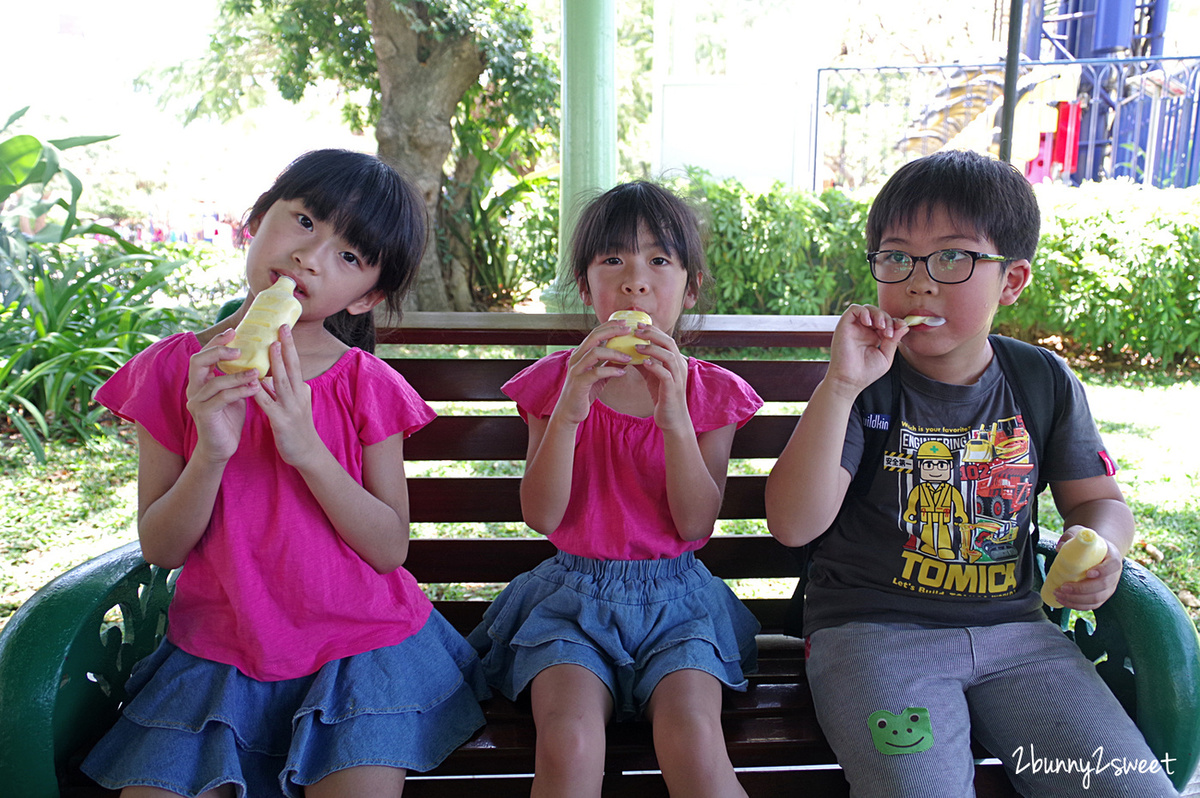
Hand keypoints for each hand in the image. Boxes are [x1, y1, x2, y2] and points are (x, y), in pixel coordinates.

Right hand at [185, 328, 260, 462]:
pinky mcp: (204, 414)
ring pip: (214, 381)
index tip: (233, 332)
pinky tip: (254, 388)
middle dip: (218, 351)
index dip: (216, 342)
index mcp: (201, 381)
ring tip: (257, 372)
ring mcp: (196, 402)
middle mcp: (194, 389)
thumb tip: (256, 357)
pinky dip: (240, 391)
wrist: (222, 447)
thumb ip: (238, 377)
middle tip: (239, 349)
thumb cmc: (229, 419)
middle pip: (198, 361)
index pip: (203, 355)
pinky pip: (222, 398)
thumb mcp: (234, 393)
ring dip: (238, 375)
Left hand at [252, 325, 324, 467]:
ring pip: (282, 380)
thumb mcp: (297, 404)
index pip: (295, 364)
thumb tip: (273, 375)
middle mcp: (298, 395)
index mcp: (301, 390)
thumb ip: (286, 389)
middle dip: (287, 346)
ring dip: (277, 362)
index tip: (284, 328)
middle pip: (292, 366)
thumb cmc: (299, 429)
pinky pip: (267, 402)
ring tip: (272, 345)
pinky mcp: (281, 421)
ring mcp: (290, 408)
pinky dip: (259, 391)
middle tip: (282, 327)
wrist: (308, 454)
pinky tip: (252, 381)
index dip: (290, 346)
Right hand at [551, 318, 636, 425]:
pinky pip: (596, 372)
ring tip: (629, 357)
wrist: (570, 412)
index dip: (609, 326)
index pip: (595, 333)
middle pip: (594, 337)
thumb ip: (608, 364)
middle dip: (612, 331)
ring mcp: (576, 370)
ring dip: (614, 352)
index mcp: (581, 354)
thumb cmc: (584, 392)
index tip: (625, 323)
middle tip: (629, 330)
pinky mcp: (579, 383)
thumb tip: (625, 354)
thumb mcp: (599, 375)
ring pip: (595, 353)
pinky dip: (611, 370)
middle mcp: (576, 358)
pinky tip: (622, 372)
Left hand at [627, 324, 690, 431]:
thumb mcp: (652, 375)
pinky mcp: (672, 389)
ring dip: (652, 348)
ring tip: (636, 346)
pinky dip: (655, 366)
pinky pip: (665, 374)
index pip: (666, 339)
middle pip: (669, 342)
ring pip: (669, 356)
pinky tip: (643, 363)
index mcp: (675, 361)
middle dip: (652, 334)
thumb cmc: (662, 396)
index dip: (653, 330)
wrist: (672, 419)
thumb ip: (644, 362)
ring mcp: (677, 377)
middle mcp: (679, 366)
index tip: (638, 324)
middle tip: (636, 329)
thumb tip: (628, 349)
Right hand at [823, 304, 908, 397]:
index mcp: (874, 337)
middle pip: (879, 313)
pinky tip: (869, 323)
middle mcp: (863, 330)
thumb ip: (894, 340)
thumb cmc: (866, 372)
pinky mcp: (844, 325)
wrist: (850, 380)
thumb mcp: (886, 356)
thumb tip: (904, 325)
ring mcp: (854, 327)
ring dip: (878, 314)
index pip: (886, 322)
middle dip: (888, 319)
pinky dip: (864, 312)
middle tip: (889, 333)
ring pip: (868, 309)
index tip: (902, 327)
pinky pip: (854, 309)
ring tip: (881, 327)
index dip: (895, 322)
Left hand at [1052, 525, 1122, 610]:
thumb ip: (1071, 536)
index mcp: (1113, 558)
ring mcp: (1109, 588)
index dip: (1102, 571)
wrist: (1099, 553)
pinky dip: (1077, 606)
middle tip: (1063, 587)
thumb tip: (1059, 548)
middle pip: (1102, 586)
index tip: (1088, 573)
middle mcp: (1114, 575)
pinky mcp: (1101, 596)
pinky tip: (1063, 601)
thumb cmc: (1089, 544)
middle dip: (1081, 589)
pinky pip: (1092, 605)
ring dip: (1076, 600)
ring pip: (1096, 599)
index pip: (1112, 566)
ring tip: (1058, 594)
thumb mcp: (1081, 533)